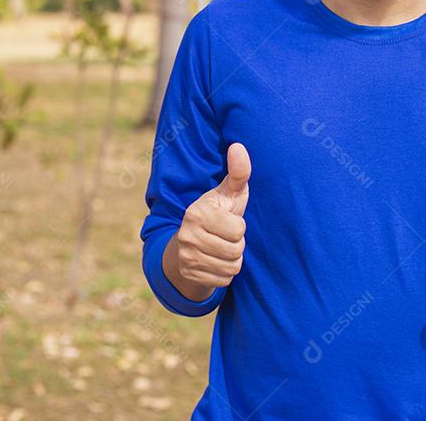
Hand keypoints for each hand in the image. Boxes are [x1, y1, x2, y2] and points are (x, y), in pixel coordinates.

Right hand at [166, 143, 250, 295]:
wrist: (187, 244)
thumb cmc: (216, 213)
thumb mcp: (227, 193)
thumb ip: (237, 172)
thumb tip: (238, 146)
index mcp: (197, 212)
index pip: (238, 229)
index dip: (238, 226)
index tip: (226, 220)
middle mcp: (188, 235)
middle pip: (236, 250)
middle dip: (236, 244)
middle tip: (223, 236)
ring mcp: (187, 257)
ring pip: (232, 266)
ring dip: (232, 259)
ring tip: (220, 247)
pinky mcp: (190, 275)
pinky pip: (224, 280)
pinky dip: (224, 273)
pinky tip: (215, 261)